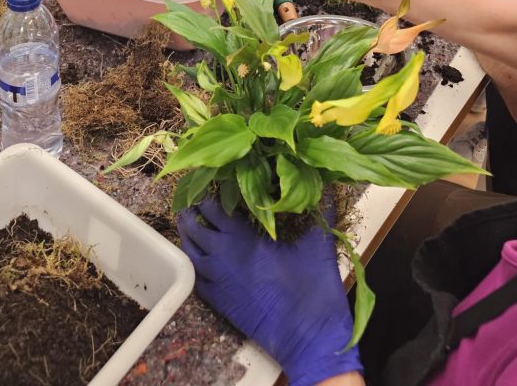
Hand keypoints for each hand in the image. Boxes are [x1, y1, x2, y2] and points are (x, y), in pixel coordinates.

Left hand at [178, 199, 361, 385]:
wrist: (308, 335)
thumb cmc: (312, 286)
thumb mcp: (318, 242)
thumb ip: (322, 209)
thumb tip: (328, 183)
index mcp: (240, 237)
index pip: (212, 208)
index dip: (208, 194)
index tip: (211, 182)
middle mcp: (221, 256)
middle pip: (194, 228)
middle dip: (192, 213)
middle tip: (194, 201)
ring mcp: (217, 281)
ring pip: (190, 253)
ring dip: (189, 237)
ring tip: (191, 224)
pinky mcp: (219, 302)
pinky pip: (196, 278)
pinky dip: (194, 264)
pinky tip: (200, 257)